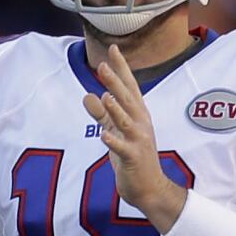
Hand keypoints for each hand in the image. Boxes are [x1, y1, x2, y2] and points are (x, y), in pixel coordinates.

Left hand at [81, 44, 186, 231]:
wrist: (147, 187)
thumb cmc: (131, 156)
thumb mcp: (114, 131)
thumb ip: (101, 114)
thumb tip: (87, 95)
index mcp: (137, 114)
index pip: (129, 86)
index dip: (121, 68)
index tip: (113, 48)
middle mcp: (140, 123)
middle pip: (127, 99)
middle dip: (115, 82)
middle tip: (102, 65)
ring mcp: (138, 140)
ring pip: (126, 121)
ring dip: (116, 108)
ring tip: (105, 95)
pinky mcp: (132, 158)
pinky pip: (122, 148)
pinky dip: (113, 141)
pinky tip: (103, 135)